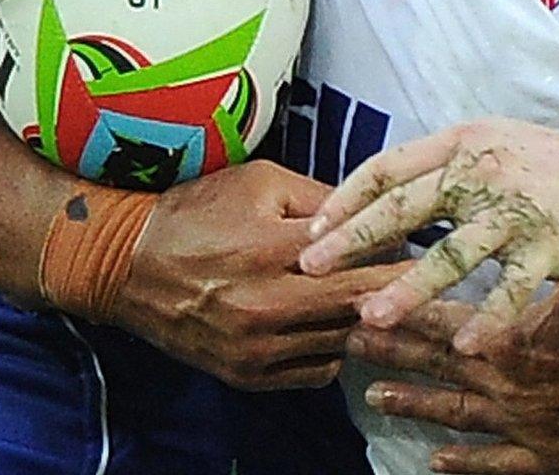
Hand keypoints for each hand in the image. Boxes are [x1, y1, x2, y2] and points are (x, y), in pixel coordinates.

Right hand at [112, 160, 408, 390]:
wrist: (124, 265)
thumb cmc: (197, 211)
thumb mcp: (262, 182)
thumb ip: (325, 200)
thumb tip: (381, 217)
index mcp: (272, 251)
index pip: (363, 260)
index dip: (403, 257)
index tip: (432, 250)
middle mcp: (267, 307)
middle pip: (360, 309)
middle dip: (400, 298)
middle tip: (434, 286)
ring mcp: (257, 349)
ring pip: (344, 343)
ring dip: (369, 325)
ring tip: (392, 305)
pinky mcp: (247, 376)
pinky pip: (317, 370)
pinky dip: (333, 349)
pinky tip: (338, 325)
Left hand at [300, 119, 558, 346]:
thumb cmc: (546, 168)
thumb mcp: (489, 146)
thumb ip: (440, 165)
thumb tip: (382, 192)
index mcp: (461, 143)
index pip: (388, 167)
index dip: (346, 197)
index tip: (313, 228)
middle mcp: (483, 171)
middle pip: (405, 207)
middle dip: (353, 239)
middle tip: (312, 267)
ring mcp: (515, 210)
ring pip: (451, 254)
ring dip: (408, 288)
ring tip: (371, 316)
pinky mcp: (547, 245)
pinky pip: (510, 289)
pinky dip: (488, 319)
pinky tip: (463, 345)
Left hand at [347, 271, 558, 473]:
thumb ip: (558, 267)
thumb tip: (538, 237)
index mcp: (512, 335)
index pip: (444, 320)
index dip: (404, 309)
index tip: (365, 302)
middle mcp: (506, 381)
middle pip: (436, 364)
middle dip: (392, 353)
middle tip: (350, 345)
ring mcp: (521, 423)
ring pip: (454, 413)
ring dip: (413, 403)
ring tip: (374, 397)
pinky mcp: (544, 458)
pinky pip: (496, 464)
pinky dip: (466, 463)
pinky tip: (437, 462)